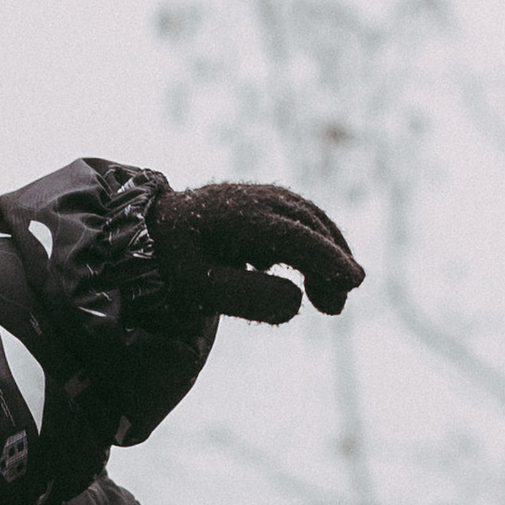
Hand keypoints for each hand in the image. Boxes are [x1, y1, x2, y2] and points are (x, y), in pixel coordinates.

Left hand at [149, 180, 362, 326]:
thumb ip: (246, 297)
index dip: (327, 260)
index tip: (353, 282)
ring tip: (331, 300)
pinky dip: (317, 245)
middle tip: (335, 308)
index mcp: (239, 217)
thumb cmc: (175, 262)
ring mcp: (263, 196)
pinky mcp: (266, 202)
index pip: (296, 237)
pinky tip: (310, 277)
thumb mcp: (200, 288)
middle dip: (331, 264)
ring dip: (328, 255)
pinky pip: (302, 219)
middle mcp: (255, 199)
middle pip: (309, 227)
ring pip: (310, 220)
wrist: (152, 229)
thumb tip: (296, 302)